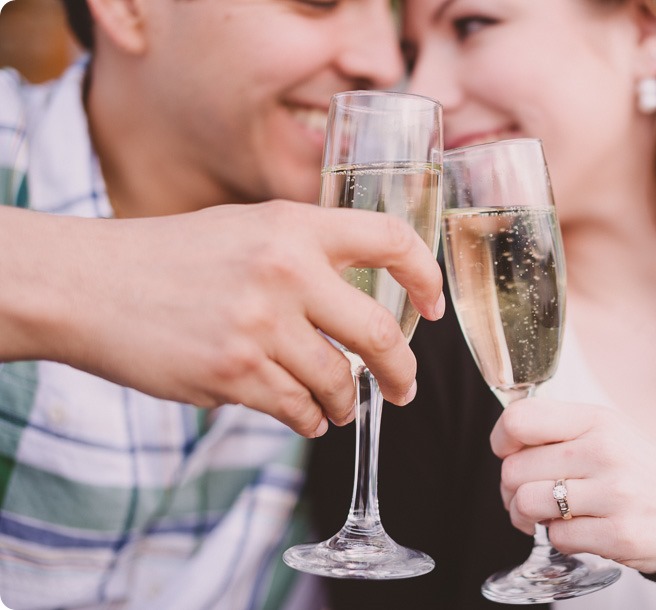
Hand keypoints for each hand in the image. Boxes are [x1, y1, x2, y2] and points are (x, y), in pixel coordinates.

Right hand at [0, 202, 443, 436]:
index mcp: (294, 226)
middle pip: (381, 334)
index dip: (425, 277)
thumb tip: (365, 298)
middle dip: (403, 373)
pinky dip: (310, 420)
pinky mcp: (234, 374)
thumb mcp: (248, 227)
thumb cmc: (173, 257)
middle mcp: (286, 272)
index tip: (434, 309)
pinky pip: (298, 411)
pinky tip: (306, 417)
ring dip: (346, 404)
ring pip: (339, 384)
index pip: (391, 241)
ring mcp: (261, 326)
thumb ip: (307, 252)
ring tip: (340, 406)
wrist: (92, 284)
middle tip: (404, 388)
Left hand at [490, 398, 655, 573]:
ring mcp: (614, 494)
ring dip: (526, 516)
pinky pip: (557, 538)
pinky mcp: (619, 534)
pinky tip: (576, 529)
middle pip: (514, 469)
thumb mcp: (604, 430)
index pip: (519, 420)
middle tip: (526, 494)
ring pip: (528, 504)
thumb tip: (506, 437)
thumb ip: (557, 427)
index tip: (508, 453)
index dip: (501, 440)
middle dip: (510, 488)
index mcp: (596, 420)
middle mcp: (604, 451)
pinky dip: (558, 539)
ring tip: (544, 515)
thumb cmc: (633, 468)